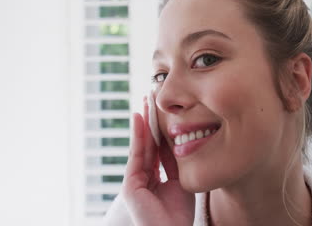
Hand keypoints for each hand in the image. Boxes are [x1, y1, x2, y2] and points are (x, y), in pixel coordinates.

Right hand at [105, 92, 194, 225]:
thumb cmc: (179, 216)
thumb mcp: (181, 183)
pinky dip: (137, 135)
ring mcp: (135, 181)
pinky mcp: (130, 184)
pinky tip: (140, 118)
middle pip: (148, 143)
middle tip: (152, 98)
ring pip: (141, 145)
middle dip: (150, 121)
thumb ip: (176, 165)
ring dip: (143, 122)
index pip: (158, 149)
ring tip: (145, 101)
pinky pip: (136, 154)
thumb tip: (178, 143)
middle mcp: (144, 178)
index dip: (161, 130)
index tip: (164, 111)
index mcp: (156, 179)